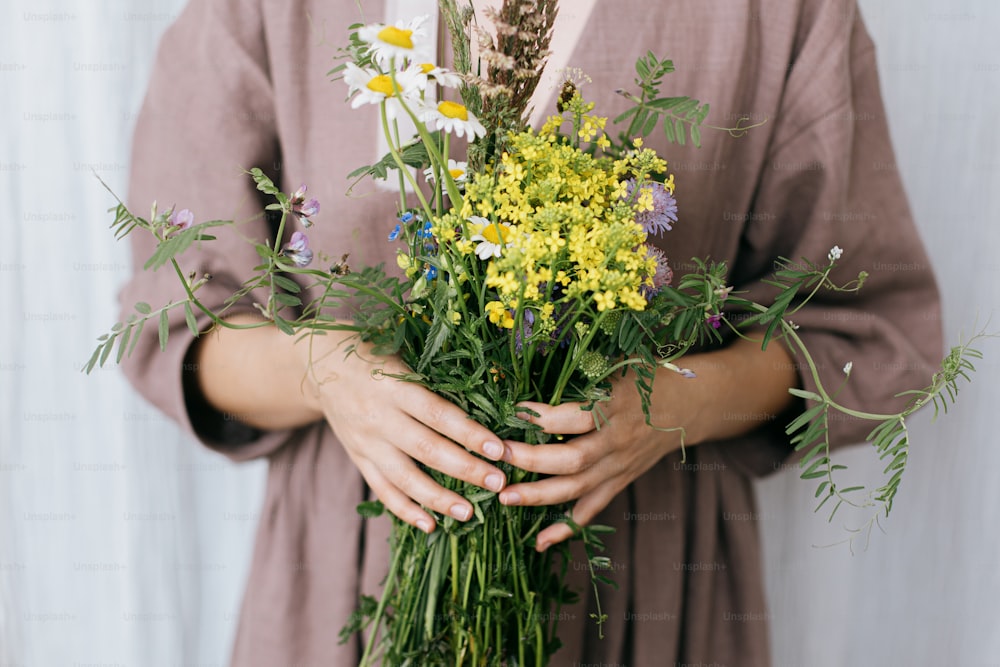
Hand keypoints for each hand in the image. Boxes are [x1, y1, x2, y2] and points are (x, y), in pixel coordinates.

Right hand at [301, 334, 508, 533]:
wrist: (323, 367)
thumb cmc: (376, 357)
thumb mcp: (405, 357)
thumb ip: (439, 380)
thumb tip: (491, 400)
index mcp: (396, 386)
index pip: (439, 414)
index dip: (470, 433)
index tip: (499, 449)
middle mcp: (379, 417)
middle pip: (426, 449)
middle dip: (465, 468)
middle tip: (498, 482)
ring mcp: (366, 442)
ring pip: (404, 477)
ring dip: (438, 498)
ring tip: (468, 513)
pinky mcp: (358, 458)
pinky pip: (382, 489)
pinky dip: (405, 509)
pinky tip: (430, 525)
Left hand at [498, 369, 691, 551]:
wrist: (689, 404)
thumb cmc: (646, 377)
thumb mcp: (618, 365)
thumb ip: (582, 374)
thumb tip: (529, 367)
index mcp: (617, 405)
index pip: (576, 417)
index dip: (544, 417)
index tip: (513, 412)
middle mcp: (618, 440)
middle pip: (573, 459)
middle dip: (532, 461)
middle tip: (499, 456)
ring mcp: (620, 465)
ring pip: (578, 488)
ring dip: (539, 496)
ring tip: (504, 497)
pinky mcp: (620, 481)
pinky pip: (592, 509)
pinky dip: (566, 527)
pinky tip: (539, 541)